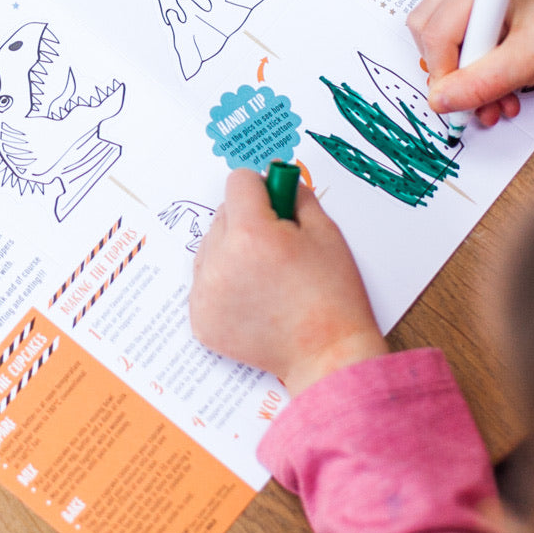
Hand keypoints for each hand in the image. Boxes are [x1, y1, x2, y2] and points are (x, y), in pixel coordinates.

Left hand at [189, 169, 386, 397]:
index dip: (262, 188)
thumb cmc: (332, 293)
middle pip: (223, 214)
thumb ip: (295, 195)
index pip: (239, 181)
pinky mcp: (200, 319)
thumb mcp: (325, 230)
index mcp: (251, 233)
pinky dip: (224, 282)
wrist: (327, 354)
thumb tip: (276, 178)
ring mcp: (206, 293)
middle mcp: (220, 261)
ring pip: (211, 246)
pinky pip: (205, 280)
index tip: (277, 204)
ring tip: (266, 274)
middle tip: (278, 246)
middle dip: (248, 220)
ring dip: (232, 249)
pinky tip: (254, 297)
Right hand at [407, 0, 533, 126]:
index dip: (443, 72)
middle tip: (482, 98)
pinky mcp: (481, 14)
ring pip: (440, 44)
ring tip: (498, 99)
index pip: (435, 32)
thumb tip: (442, 100)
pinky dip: (474, 73)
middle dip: (453, 75)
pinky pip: (457, 46)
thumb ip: (482, 82)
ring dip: (465, 79)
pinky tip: (499, 88)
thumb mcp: (528, 60)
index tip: (459, 100)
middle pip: (429, 35)